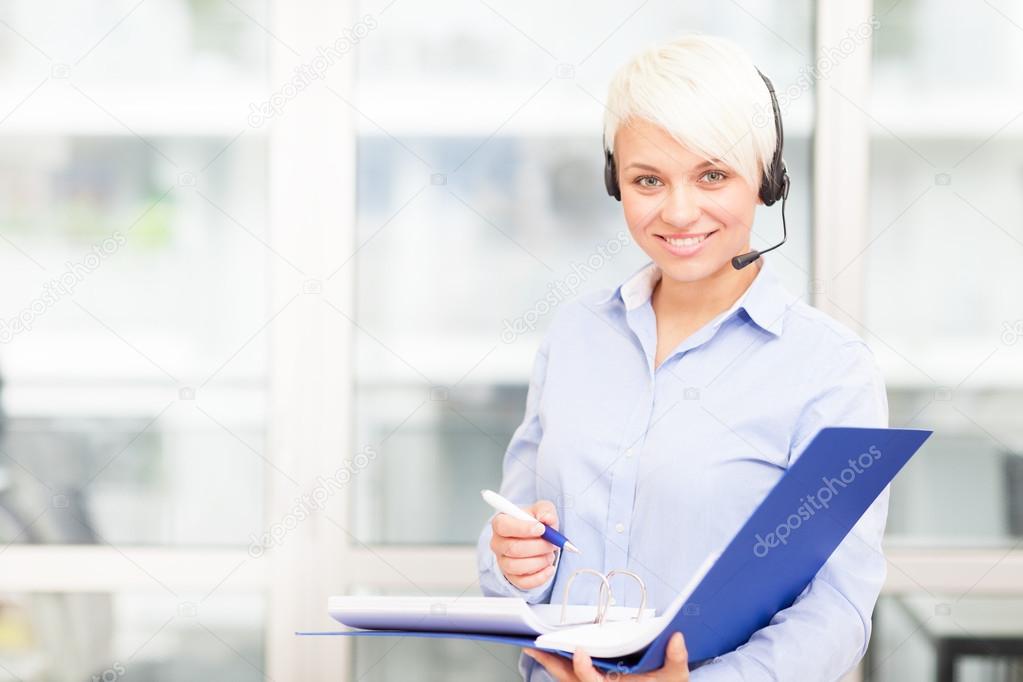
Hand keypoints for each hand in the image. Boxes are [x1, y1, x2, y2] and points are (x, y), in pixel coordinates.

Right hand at [490, 499, 559, 589]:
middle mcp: (498, 543)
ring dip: (539, 561)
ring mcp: (503, 562)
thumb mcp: (541, 510)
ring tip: (550, 554)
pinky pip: (523, 582)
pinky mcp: (512, 577)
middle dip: (537, 547)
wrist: (536, 538)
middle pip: (512, 548)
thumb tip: (547, 518)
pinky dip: (540, 577)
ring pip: (516, 566)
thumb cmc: (534, 523)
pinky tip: (549, 568)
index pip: (503, 526)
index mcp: (500, 523)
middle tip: (552, 543)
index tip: (542, 529)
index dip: (523, 528)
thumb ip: (545, 510)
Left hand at [523, 632, 688, 681]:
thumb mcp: (676, 678)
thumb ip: (676, 660)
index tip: (578, 651)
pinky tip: (551, 650)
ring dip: (552, 663)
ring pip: (567, 679)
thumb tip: (677, 637)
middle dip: (551, 664)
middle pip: (570, 681)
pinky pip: (572, 676)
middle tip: (533, 647)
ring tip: (536, 645)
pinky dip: (561, 664)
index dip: (583, 669)